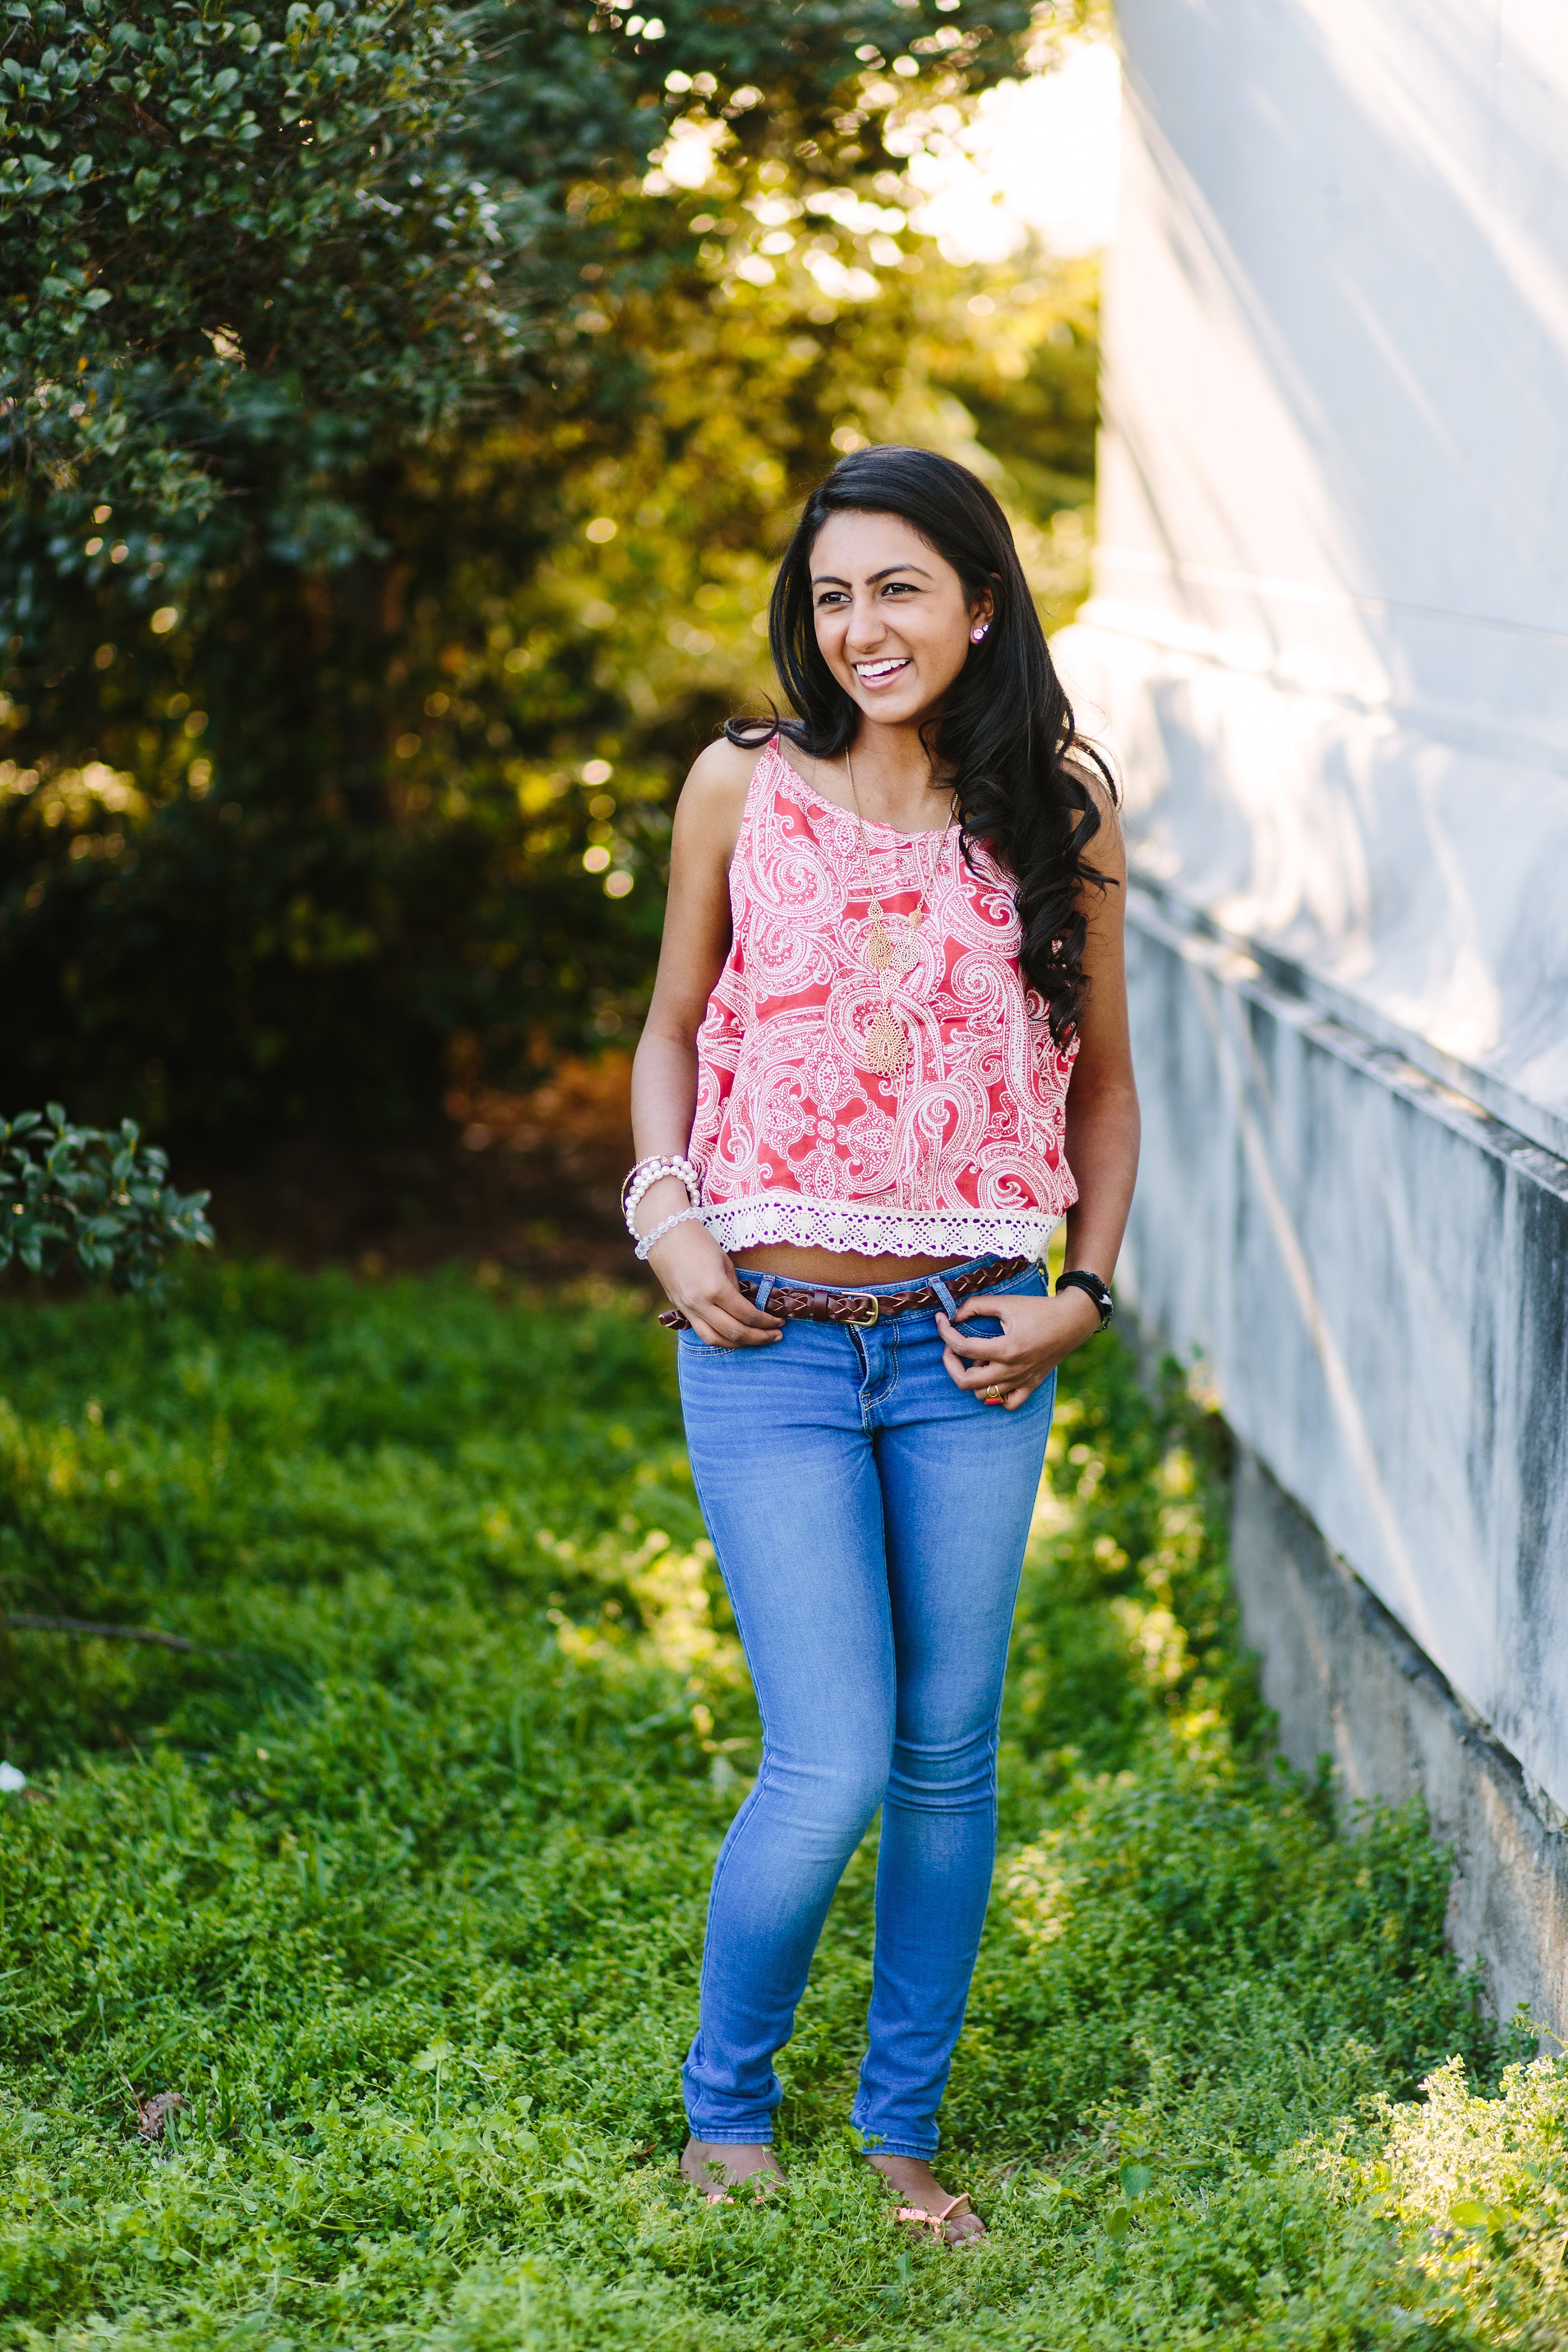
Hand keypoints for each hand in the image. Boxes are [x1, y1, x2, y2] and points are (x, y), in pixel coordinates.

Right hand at [646, 1220, 782, 1348]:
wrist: (665, 1234)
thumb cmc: (700, 1242)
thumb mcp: (725, 1263)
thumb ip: (736, 1289)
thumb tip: (747, 1308)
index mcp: (715, 1289)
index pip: (746, 1315)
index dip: (766, 1322)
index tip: (779, 1323)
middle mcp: (700, 1304)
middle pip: (733, 1332)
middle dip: (758, 1338)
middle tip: (776, 1337)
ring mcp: (687, 1309)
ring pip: (714, 1339)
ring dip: (738, 1344)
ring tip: (756, 1340)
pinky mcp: (680, 1309)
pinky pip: (701, 1332)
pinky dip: (719, 1337)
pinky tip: (733, 1336)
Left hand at [936, 1286, 1100, 1409]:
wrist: (1072, 1321)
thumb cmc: (1038, 1309)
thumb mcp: (1006, 1302)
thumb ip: (976, 1306)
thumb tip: (953, 1316)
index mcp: (1006, 1348)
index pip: (963, 1348)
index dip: (945, 1332)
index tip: (942, 1320)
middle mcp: (1012, 1370)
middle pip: (966, 1382)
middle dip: (950, 1363)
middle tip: (952, 1347)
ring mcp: (1022, 1381)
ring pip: (983, 1395)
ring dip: (973, 1377)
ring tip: (980, 1358)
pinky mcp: (1031, 1385)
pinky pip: (1008, 1403)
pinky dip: (996, 1395)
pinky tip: (994, 1375)